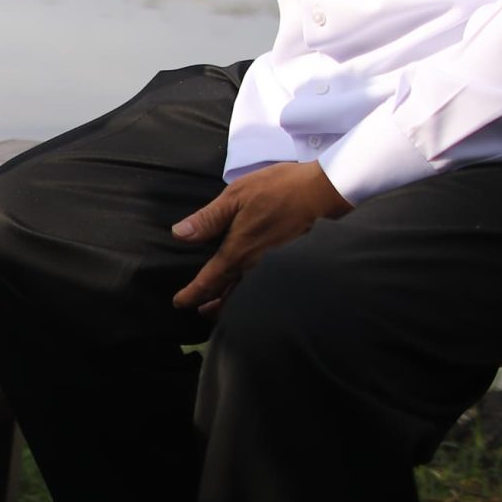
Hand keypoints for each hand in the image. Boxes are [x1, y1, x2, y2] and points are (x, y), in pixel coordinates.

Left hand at [169, 161, 351, 314]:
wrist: (322, 193)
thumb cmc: (278, 190)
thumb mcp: (236, 196)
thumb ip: (208, 218)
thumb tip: (179, 235)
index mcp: (237, 252)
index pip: (209, 282)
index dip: (192, 295)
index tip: (179, 303)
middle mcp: (254, 268)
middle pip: (228, 297)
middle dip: (211, 306)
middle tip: (200, 311)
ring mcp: (273, 270)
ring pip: (247, 296)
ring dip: (231, 304)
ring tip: (221, 306)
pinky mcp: (288, 266)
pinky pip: (263, 289)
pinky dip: (251, 296)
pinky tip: (250, 289)